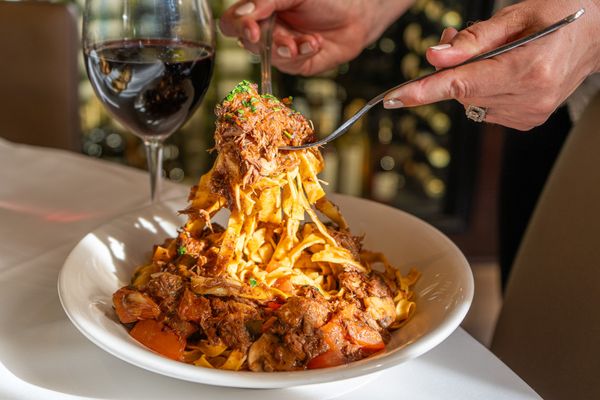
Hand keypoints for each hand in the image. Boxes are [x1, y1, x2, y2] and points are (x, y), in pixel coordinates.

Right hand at [219, 0, 411, 75]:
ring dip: (288, 50)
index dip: (238, 27)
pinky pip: (290, 65)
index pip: (232, 22)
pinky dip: (303, 54)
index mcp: (259, 10)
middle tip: (284, 41)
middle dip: (267, 43)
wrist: (357, 14)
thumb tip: (243, 14)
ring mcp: (280, 48)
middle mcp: (266, 30)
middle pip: (248, 43)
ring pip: (269, 57)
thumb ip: (266, 2)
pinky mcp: (297, 64)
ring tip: (308, 40)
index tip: (252, 31)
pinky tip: (316, 42)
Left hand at [383, 0, 599, 130]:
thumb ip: (472, 40)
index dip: (425, 91)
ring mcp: (531, 114)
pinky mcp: (528, 121)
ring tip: (490, 54)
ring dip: (468, 80)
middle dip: (451, 70)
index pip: (463, 84)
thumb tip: (434, 57)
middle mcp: (531, 98)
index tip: (395, 98)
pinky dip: (484, 91)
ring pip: (471, 103)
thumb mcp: (516, 15)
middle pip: (463, 93)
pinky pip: (487, 108)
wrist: (597, 32)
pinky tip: (502, 73)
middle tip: (457, 40)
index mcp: (529, 69)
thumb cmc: (561, 14)